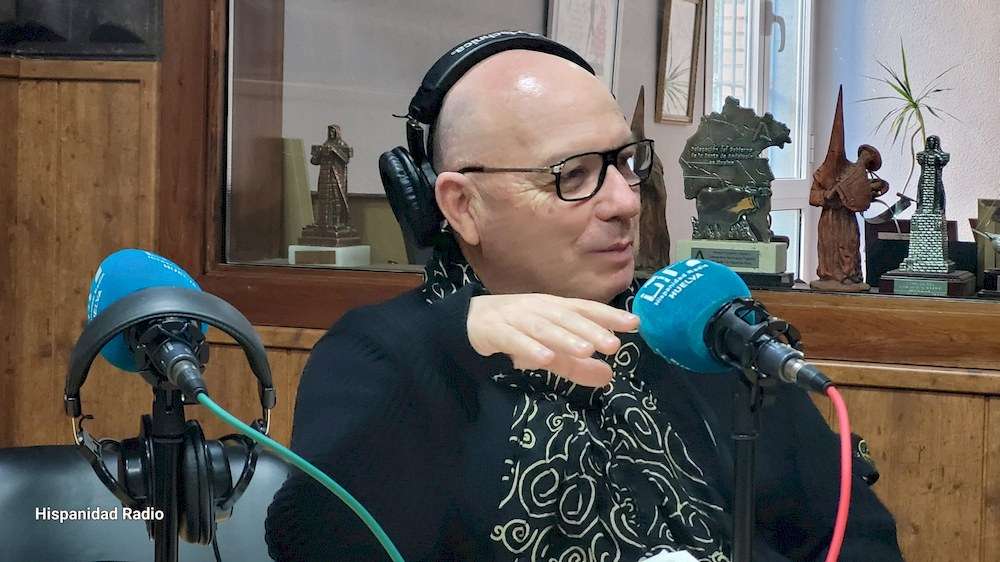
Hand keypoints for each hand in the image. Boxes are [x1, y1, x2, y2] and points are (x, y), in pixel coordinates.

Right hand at [467, 294, 639, 386]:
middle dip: (591, 330)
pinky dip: (529, 347)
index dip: (608, 316)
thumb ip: (576, 364)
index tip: (634, 325)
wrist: (468, 322)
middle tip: (613, 345)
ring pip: (543, 326)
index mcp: (554, 308)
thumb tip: (609, 376)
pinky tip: (544, 359)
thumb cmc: (516, 331)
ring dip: (564, 338)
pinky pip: (513, 339)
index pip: (585, 309)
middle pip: (567, 318)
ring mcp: (515, 317)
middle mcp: (538, 308)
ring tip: (585, 350)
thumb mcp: (548, 348)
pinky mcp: (494, 330)